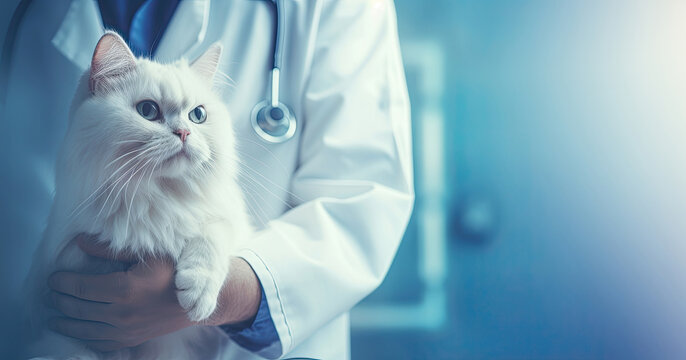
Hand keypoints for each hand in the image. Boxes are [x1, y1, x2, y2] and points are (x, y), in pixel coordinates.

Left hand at [47, 234, 261, 351]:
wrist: (197, 299)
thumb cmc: (175, 271)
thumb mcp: (148, 254)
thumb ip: (111, 249)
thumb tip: (80, 242)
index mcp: (124, 288)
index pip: (80, 287)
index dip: (62, 282)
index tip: (53, 277)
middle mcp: (121, 312)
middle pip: (78, 308)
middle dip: (60, 300)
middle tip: (51, 293)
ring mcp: (126, 329)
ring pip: (84, 329)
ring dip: (65, 322)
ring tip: (54, 315)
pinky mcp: (132, 339)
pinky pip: (100, 342)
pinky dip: (83, 337)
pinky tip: (76, 331)